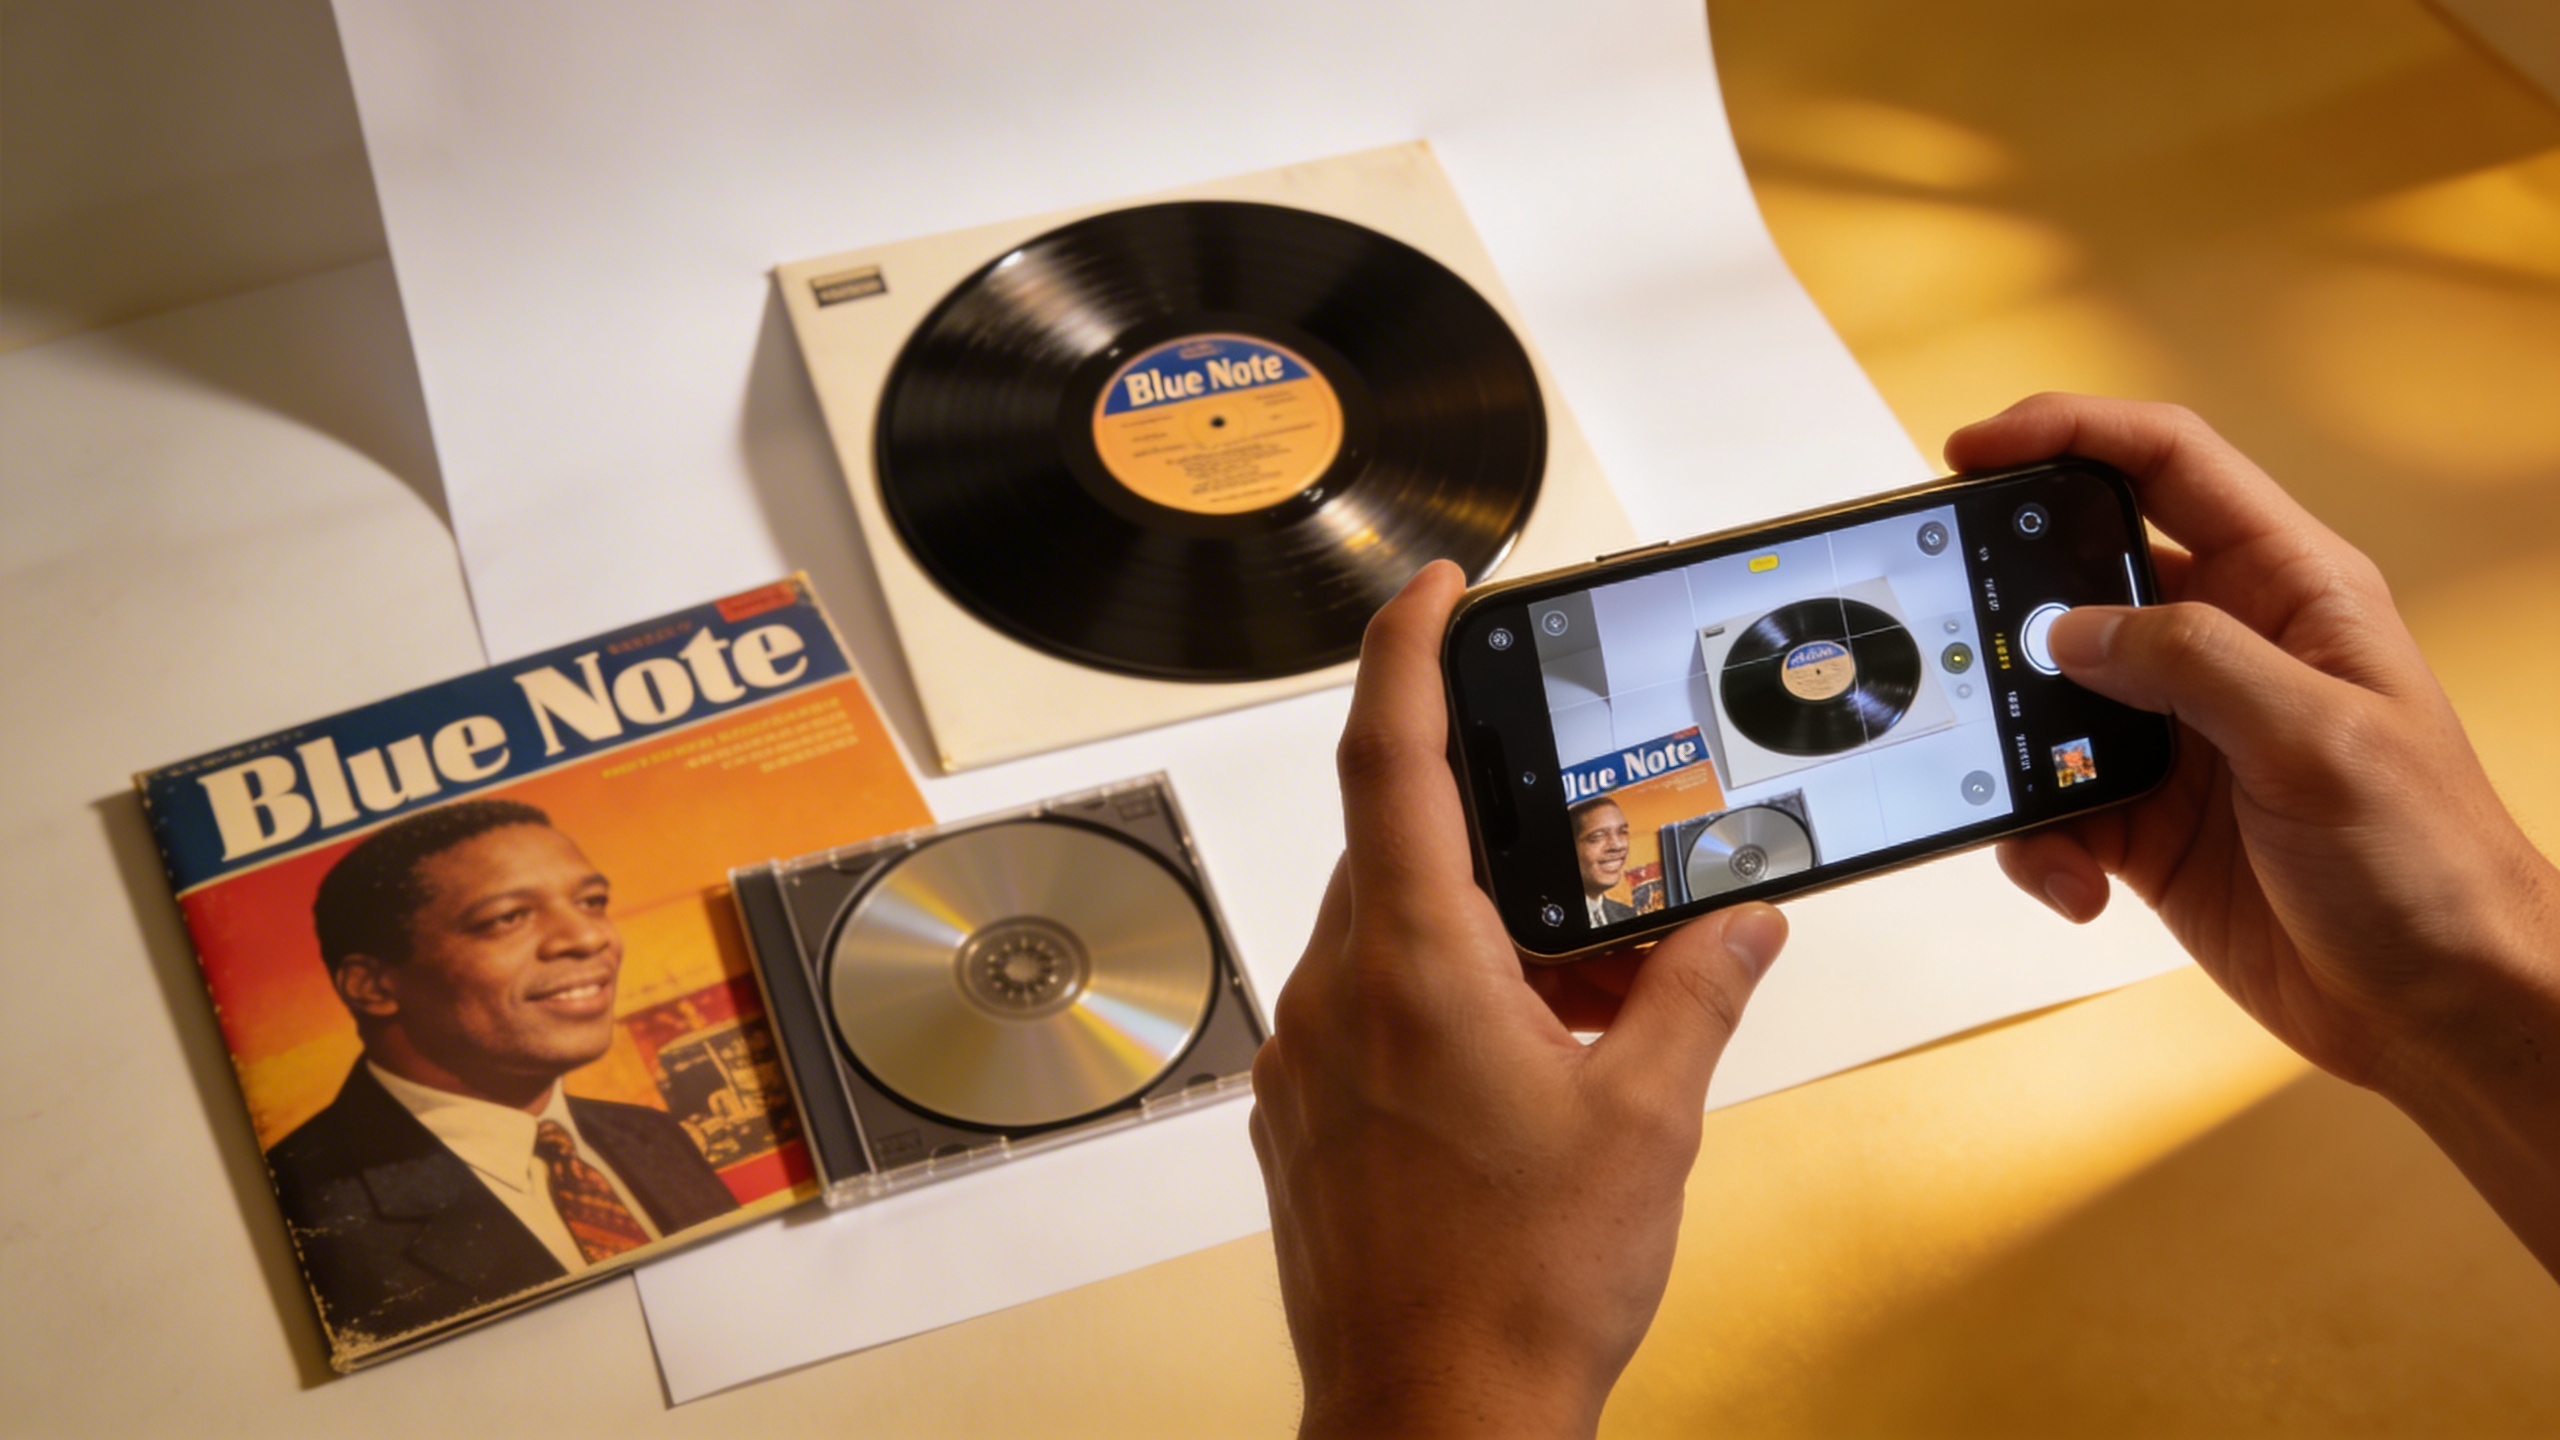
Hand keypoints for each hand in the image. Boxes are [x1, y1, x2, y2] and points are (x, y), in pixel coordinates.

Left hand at [1249, 560, 1787, 1439]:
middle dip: (1498, 834)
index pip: (1386, 756)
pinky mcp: (1305, 1116)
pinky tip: (1524, 1057)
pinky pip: (1368, 1008)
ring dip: (1481, 930)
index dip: (1406, 650)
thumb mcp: (1649, 1121)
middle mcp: (1336, 996)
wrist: (1433, 1422)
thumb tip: (1741, 926)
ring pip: (1386, 933)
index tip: (1434, 590)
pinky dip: (1443, 998)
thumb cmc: (1517, 1289)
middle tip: (1590, 854)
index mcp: (1412, 965)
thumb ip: (1696, 996)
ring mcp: (1307, 1060)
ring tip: (1584, 989)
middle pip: (1400, 847)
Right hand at [1948, 394, 2559, 1271]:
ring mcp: (2177, 736)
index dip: (2069, 434)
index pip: (2168, 465)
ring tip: (2023, 794)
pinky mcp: (2143, 821)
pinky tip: (2074, 883)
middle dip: (2007, 602)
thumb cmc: (2430, 865)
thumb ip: (2191, 662)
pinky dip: (2038, 842)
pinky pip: (2049, 804)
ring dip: (2015, 747)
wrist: (2440, 1011)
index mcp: (2290, 590)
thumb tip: (2069, 627)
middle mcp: (2226, 649)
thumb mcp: (2318, 739)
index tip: (1974, 449)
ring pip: (2047, 699)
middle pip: (2082, 576)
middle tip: (1947, 628)